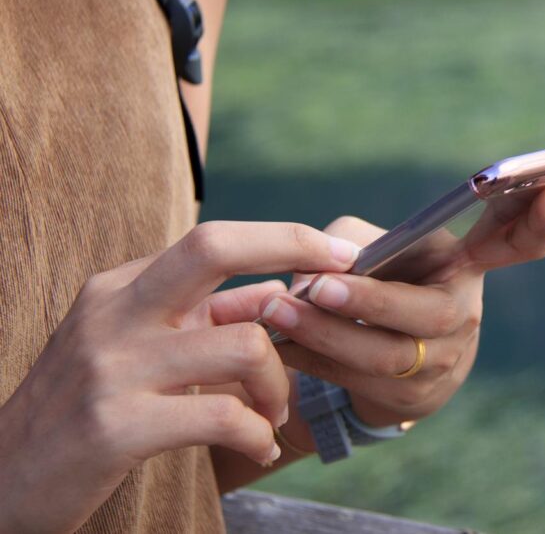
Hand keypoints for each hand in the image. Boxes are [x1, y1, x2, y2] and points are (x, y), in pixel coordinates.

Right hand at [0, 222, 358, 532]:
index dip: (283, 238)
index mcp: (121, 287)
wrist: (5, 477)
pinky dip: (257, 433)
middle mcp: (114, 312)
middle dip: (291, 249)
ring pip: (242, 344)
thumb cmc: (86, 409)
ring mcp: (113, 366)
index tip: (338, 250)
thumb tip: (277, 295)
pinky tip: (258, 447)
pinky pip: (223, 416)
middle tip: (341, 282)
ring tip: (273, 414)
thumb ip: (201, 319)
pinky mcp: (116, 426)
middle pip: (213, 248)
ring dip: (279, 385)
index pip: (212, 239)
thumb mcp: (135, 347)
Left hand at [214, 186, 544, 437]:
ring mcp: (442, 364)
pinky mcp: (409, 401)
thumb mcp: (377, 247)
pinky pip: (355, 381)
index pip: (516, 243)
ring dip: (323, 334)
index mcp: (468, 265)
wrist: (382, 361)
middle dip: (369, 302)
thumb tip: (317, 268)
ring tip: (277, 313)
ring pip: (383, 355)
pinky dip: (310, 360)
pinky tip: (274, 344)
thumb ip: (349, 241)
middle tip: (318, 287)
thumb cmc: (381, 281)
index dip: (538, 220)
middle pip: (426, 314)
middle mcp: (463, 315)